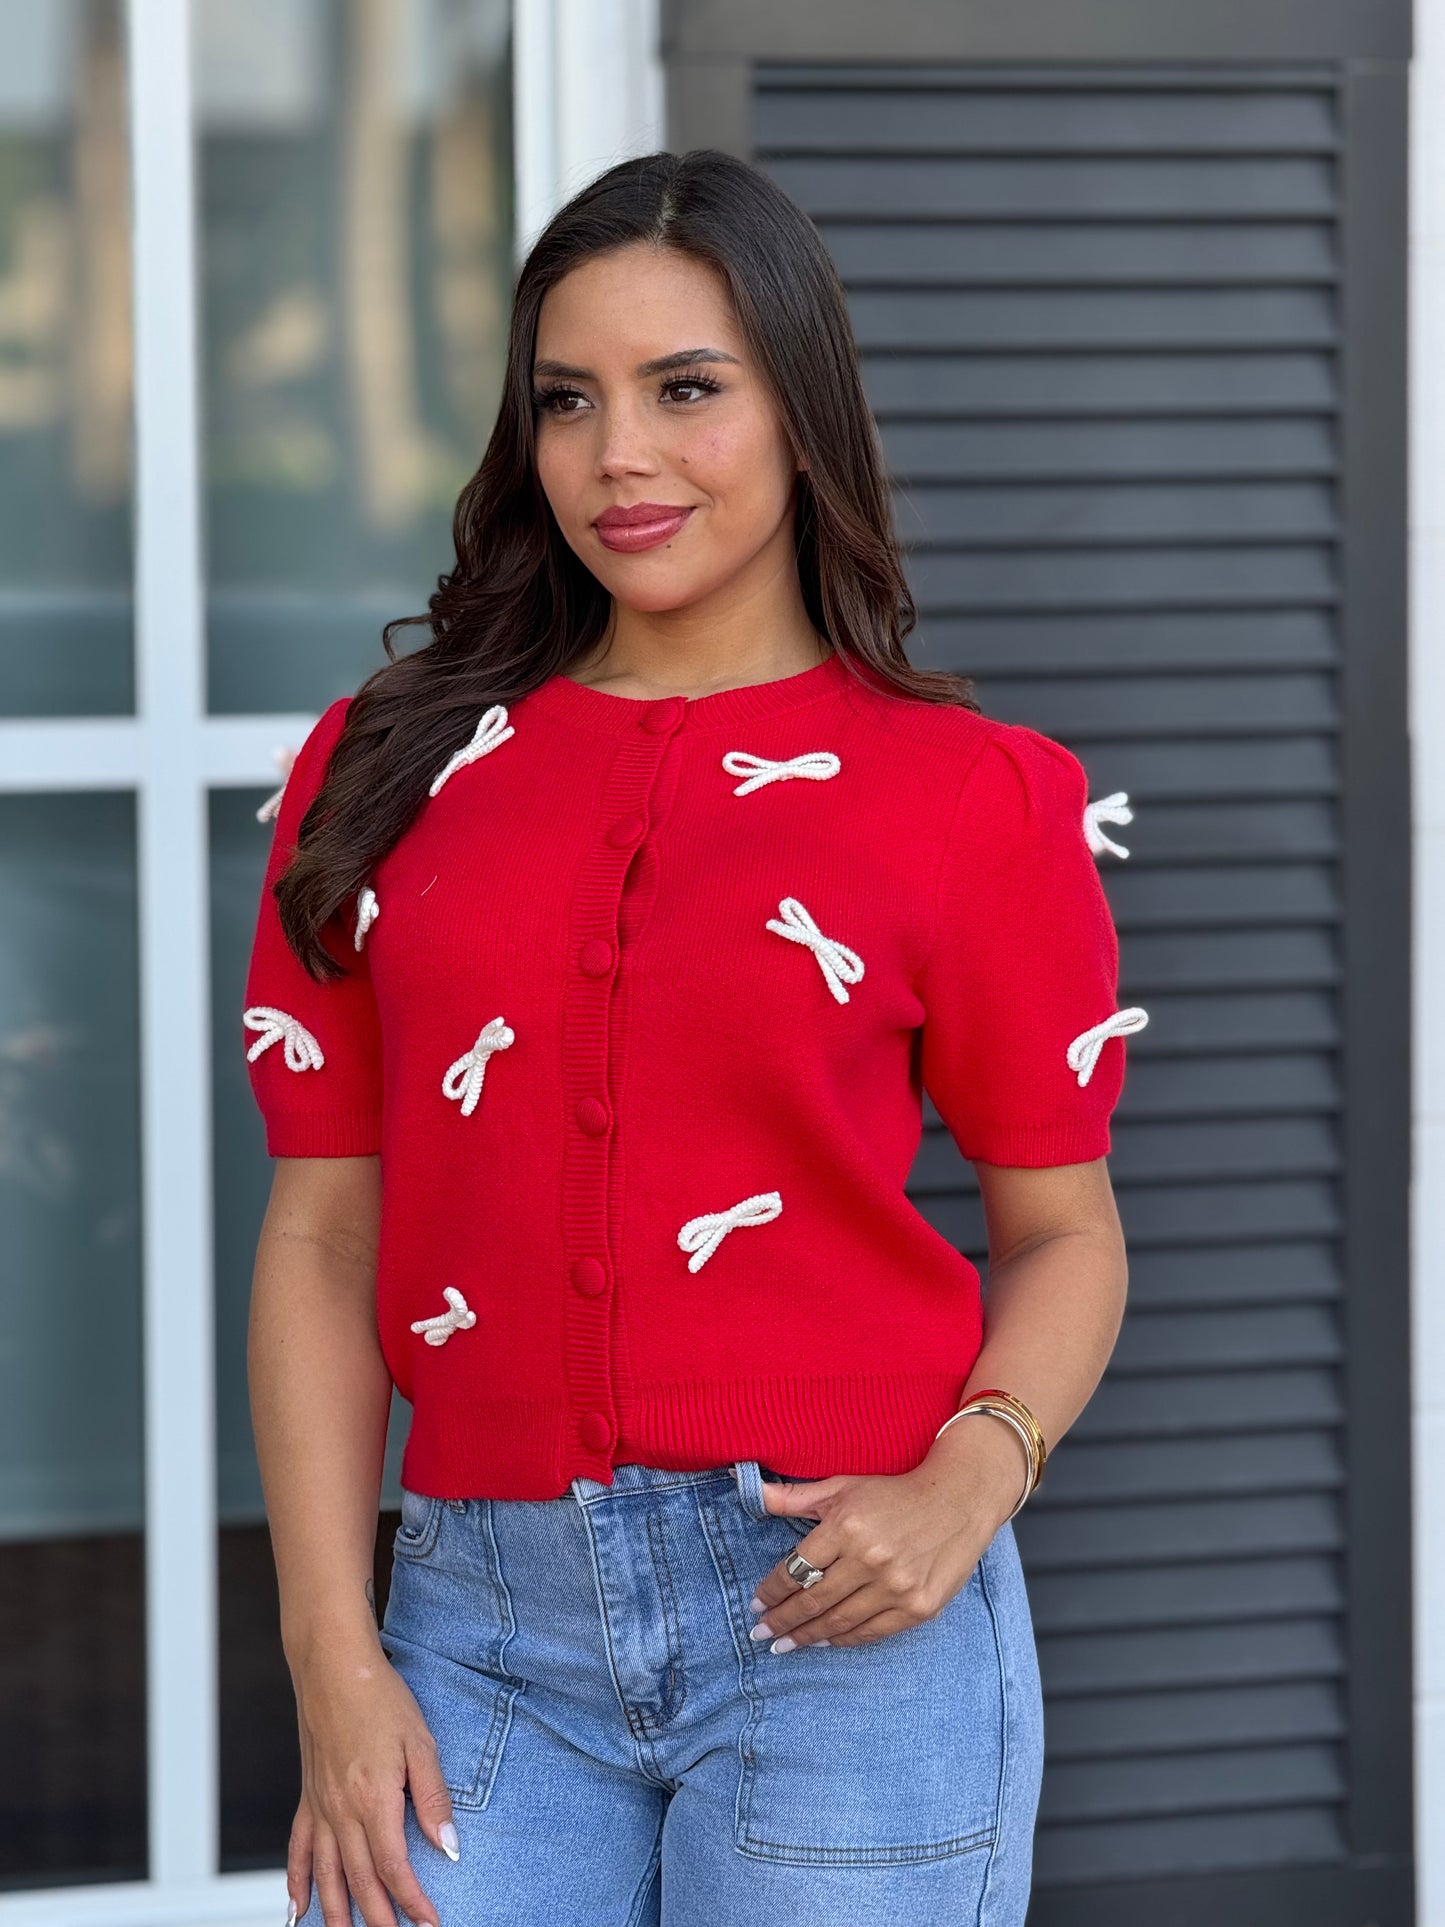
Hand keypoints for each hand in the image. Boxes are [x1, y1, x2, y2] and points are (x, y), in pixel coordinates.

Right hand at [287, 1627, 458, 1926]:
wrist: (334, 1669)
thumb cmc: (381, 1699)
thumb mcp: (421, 1743)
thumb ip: (433, 1799)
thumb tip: (449, 1846)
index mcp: (373, 1800)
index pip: (394, 1869)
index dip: (412, 1902)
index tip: (429, 1924)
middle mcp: (341, 1812)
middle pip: (359, 1883)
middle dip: (377, 1921)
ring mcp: (320, 1807)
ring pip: (326, 1876)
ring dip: (335, 1915)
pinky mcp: (308, 1797)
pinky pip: (299, 1850)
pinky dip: (297, 1883)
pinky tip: (297, 1908)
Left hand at [747, 1413, 1028, 1650]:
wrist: (958, 1501)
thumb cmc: (894, 1493)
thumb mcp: (843, 1486)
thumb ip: (796, 1497)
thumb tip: (753, 1493)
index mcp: (846, 1526)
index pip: (796, 1569)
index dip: (772, 1591)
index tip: (756, 1604)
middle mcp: (870, 1559)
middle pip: (813, 1601)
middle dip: (781, 1620)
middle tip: (760, 1634)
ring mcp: (896, 1587)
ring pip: (838, 1622)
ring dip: (806, 1637)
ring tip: (784, 1645)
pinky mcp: (918, 1608)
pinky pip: (870, 1632)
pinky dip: (843, 1640)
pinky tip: (824, 1642)